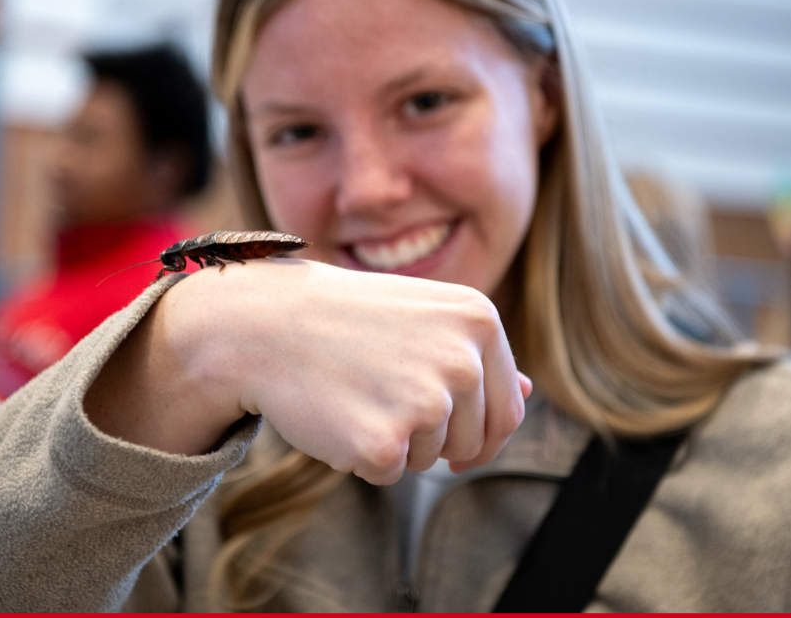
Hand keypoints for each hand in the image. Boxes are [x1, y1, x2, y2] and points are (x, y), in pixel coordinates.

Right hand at [86, 259, 529, 484]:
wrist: (262, 324)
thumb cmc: (341, 318)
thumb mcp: (420, 316)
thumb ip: (474, 355)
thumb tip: (528, 391)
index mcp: (480, 320)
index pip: (509, 408)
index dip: (479, 433)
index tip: (447, 433)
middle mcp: (464, 361)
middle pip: (475, 442)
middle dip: (434, 438)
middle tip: (378, 396)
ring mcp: (428, 404)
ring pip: (431, 459)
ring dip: (395, 443)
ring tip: (354, 392)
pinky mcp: (386, 445)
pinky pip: (390, 474)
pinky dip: (360, 457)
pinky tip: (335, 413)